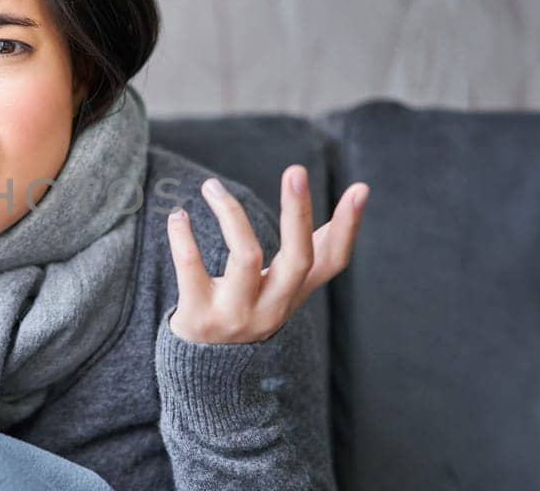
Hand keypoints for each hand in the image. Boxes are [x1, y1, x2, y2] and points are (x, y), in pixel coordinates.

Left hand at [166, 165, 368, 343]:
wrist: (203, 369)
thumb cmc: (248, 310)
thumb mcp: (282, 286)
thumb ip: (312, 247)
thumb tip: (358, 194)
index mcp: (294, 293)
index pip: (332, 262)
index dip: (348, 227)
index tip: (360, 188)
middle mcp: (272, 307)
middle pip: (298, 259)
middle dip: (299, 214)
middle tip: (296, 170)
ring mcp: (236, 315)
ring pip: (247, 258)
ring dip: (231, 215)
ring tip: (211, 187)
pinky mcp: (199, 317)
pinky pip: (192, 269)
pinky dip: (183, 238)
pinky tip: (179, 216)